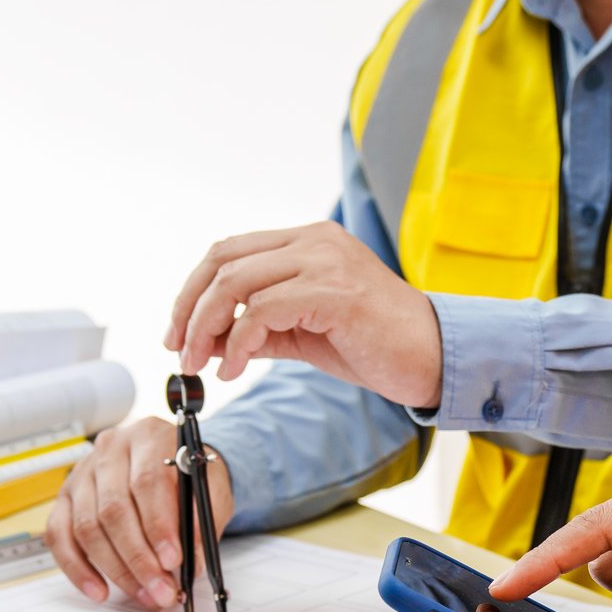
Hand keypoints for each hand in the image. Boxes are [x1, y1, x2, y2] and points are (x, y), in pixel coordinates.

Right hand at [45, 418, 233, 608]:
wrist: (174, 463)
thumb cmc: (191, 476)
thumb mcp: (212, 491)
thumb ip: (204, 522)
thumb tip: (192, 561)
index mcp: (149, 436)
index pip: (147, 482)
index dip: (159, 526)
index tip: (173, 561)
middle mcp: (110, 449)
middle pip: (114, 509)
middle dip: (139, 558)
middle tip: (161, 590)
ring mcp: (83, 473)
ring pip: (88, 527)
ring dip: (116, 570)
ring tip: (144, 594)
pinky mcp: (66, 497)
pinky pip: (60, 536)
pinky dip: (77, 568)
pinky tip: (99, 590)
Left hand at [167, 222, 444, 406]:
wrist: (433, 359)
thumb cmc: (376, 346)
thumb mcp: (304, 334)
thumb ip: (258, 330)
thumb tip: (204, 341)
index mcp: (308, 242)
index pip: (229, 252)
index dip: (192, 291)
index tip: (178, 332)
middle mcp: (315, 241)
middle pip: (223, 260)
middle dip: (188, 309)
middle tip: (179, 351)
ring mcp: (325, 262)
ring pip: (236, 283)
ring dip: (205, 328)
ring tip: (199, 364)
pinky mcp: (334, 292)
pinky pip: (263, 311)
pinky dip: (239, 344)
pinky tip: (234, 369)